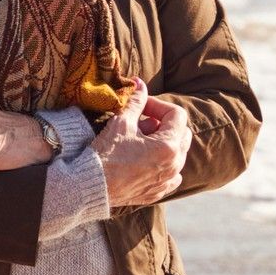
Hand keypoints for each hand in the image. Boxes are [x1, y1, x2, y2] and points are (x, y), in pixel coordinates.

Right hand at [94, 79, 191, 207]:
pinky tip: (144, 160)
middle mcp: (175, 164)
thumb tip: (140, 83)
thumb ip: (136, 101)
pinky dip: (162, 163)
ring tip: (140, 140)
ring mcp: (168, 180)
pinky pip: (171, 174)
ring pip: (178, 153)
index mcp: (169, 145)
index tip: (141, 106)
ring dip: (164, 142)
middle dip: (164, 123)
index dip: (159, 105)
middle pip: (182, 133)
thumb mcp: (121, 122)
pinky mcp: (159, 191)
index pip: (177, 114)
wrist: (92, 185)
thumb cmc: (107, 153)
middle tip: (141, 121)